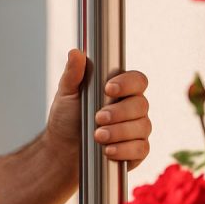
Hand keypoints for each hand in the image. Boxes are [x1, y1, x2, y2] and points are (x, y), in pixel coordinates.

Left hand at [47, 49, 151, 170]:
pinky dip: (124, 150)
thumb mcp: (66, 94)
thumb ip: (73, 74)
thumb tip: (75, 53)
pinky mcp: (137, 150)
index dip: (127, 83)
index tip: (108, 89)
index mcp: (120, 89)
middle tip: (98, 117)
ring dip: (119, 132)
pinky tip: (108, 150)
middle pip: (141, 104)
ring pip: (142, 127)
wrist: (63, 148)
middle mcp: (133, 107)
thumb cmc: (67, 118)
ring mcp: (137, 129)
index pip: (137, 80)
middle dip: (119, 112)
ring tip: (98, 136)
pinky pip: (141, 149)